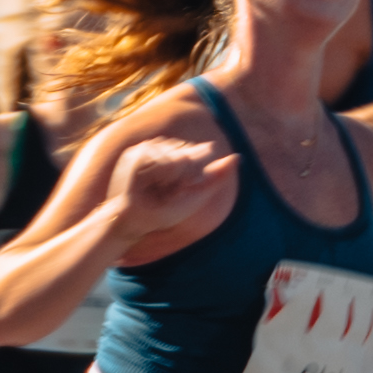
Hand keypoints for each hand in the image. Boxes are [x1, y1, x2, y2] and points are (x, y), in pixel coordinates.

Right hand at [117, 133, 240, 239]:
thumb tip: (238, 157)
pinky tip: (150, 185)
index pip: (196, 153)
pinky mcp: (134, 154)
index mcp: (179, 159)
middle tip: (166, 193)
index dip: (192, 170)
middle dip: (182, 175)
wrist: (137, 221)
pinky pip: (157, 159)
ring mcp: (147, 150)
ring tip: (157, 190)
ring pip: (173, 155)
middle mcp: (164, 151)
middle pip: (186, 153)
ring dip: (170, 177)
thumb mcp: (196, 196)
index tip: (178, 189)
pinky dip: (158, 175)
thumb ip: (217, 177)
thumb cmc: (164, 213)